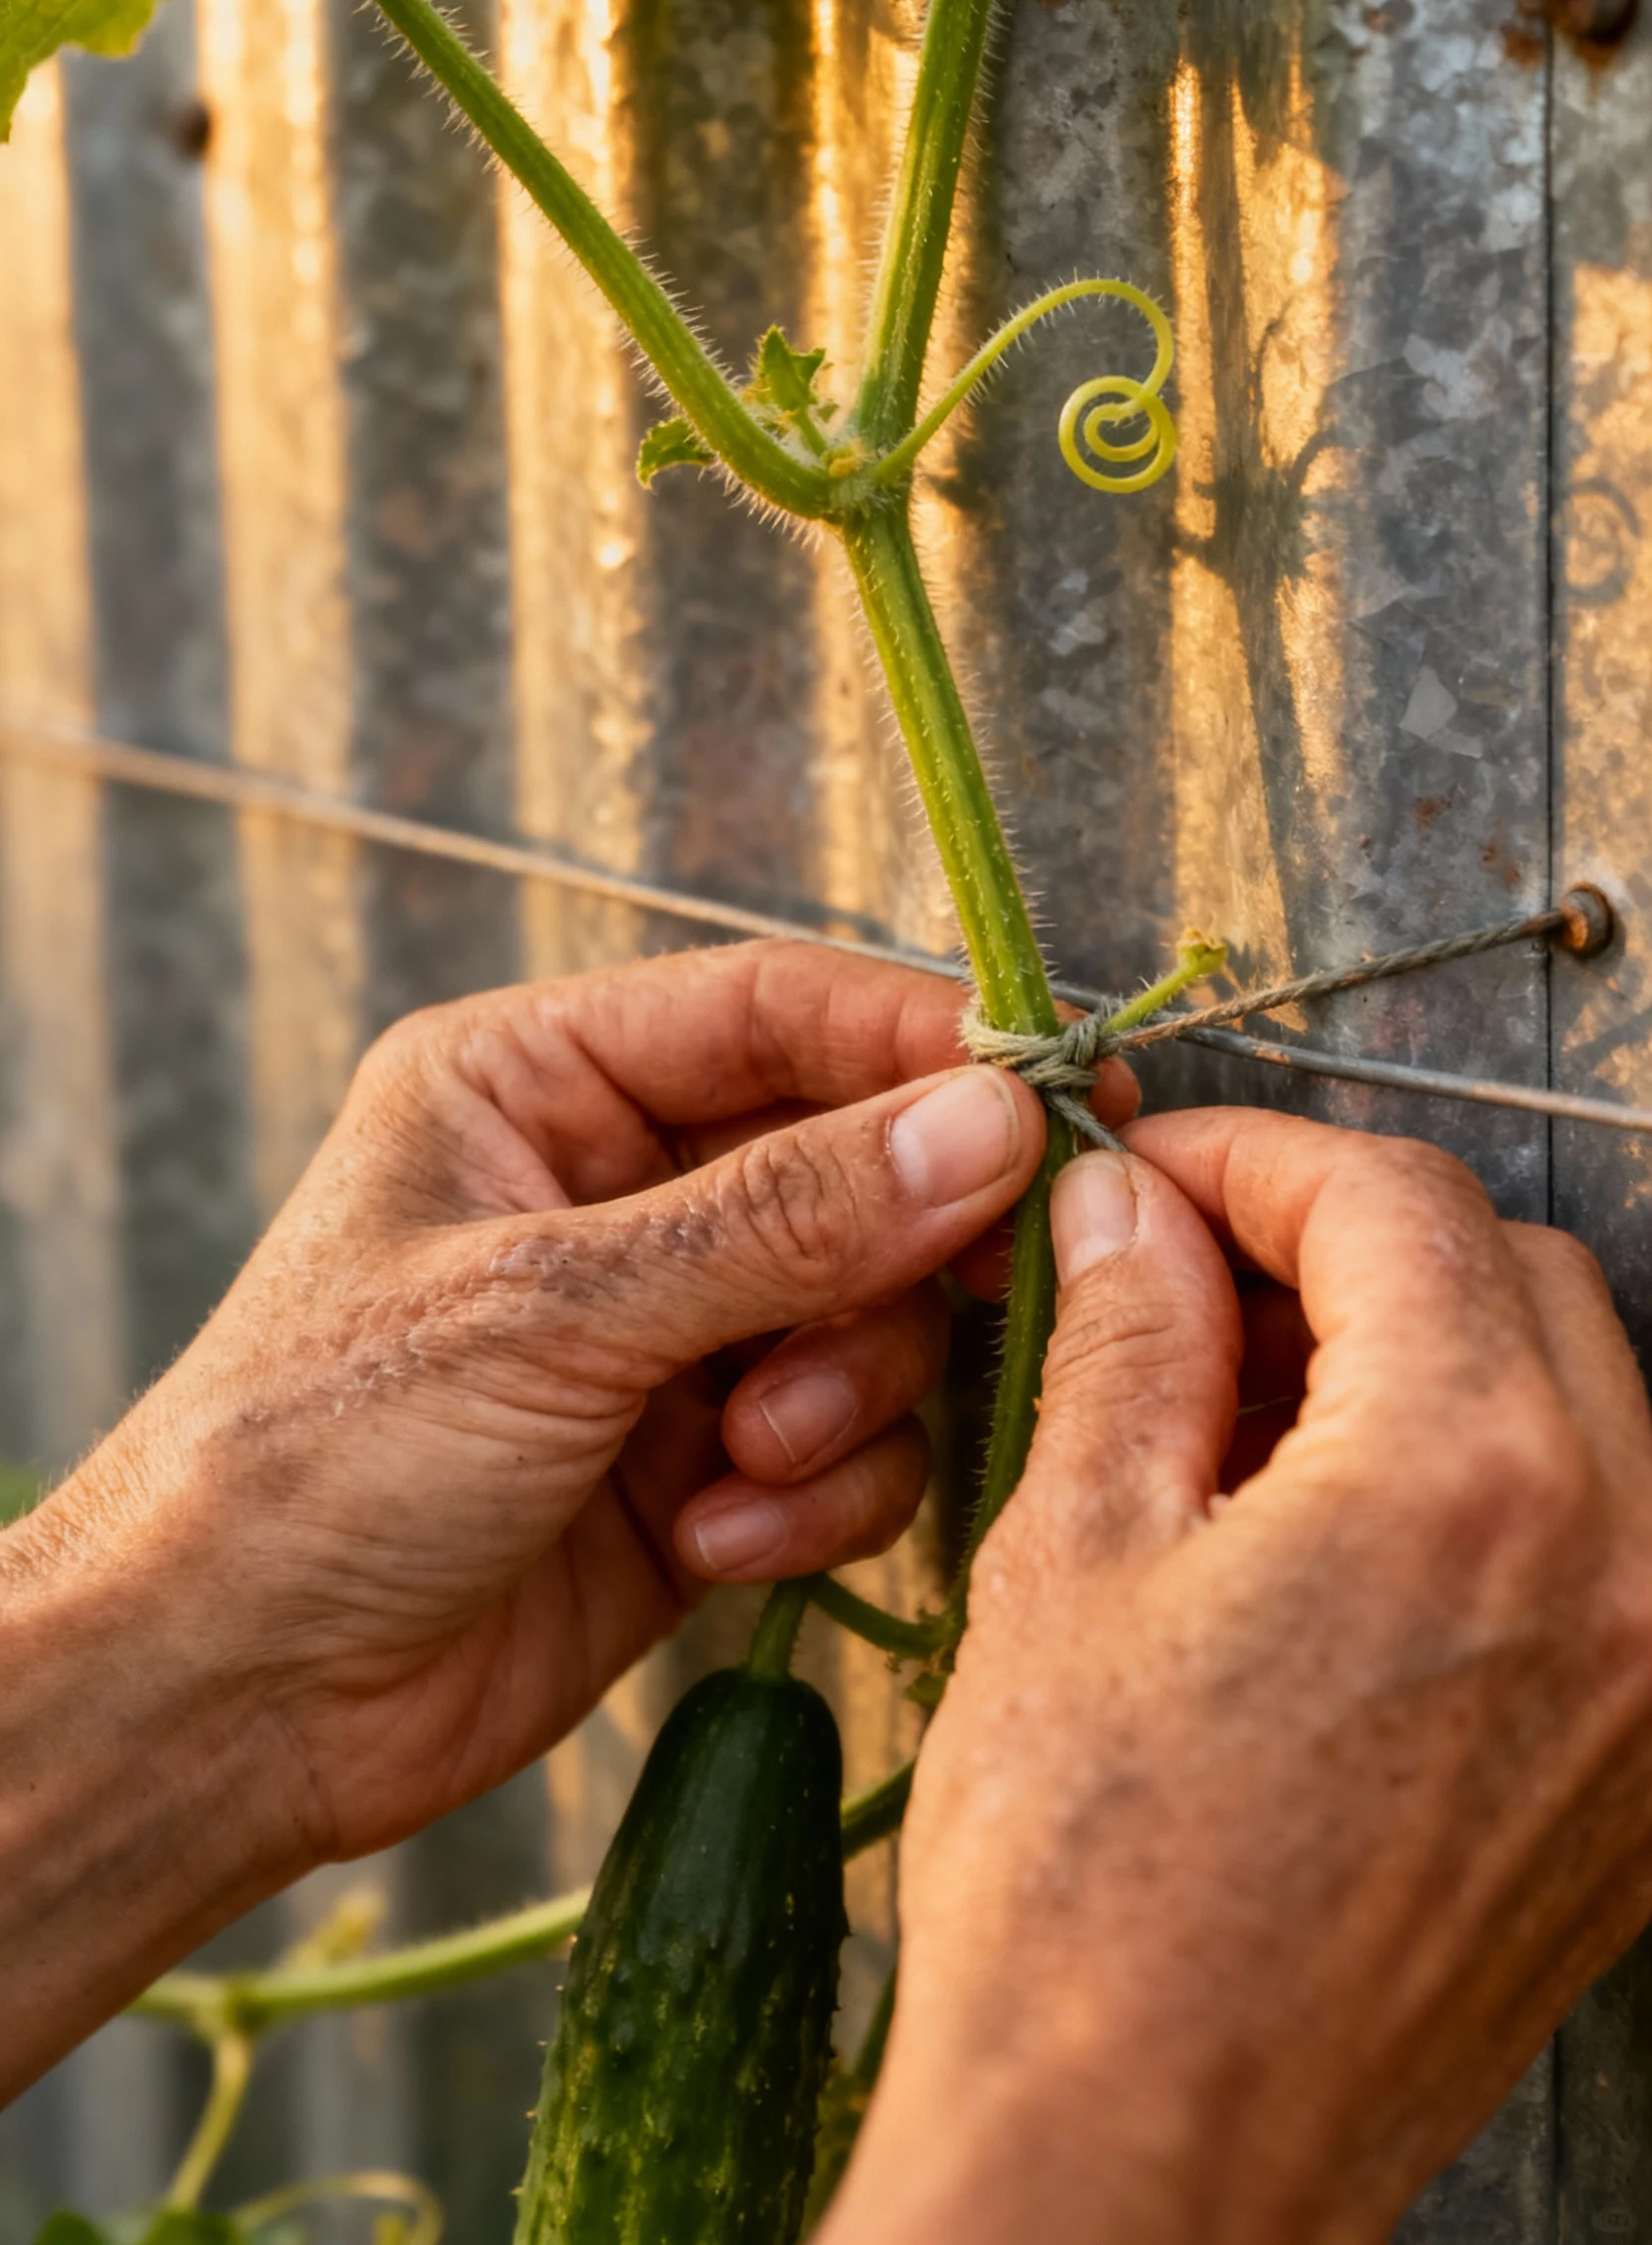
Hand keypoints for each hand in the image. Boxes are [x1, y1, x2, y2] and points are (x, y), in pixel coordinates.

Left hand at [1, 942, 1138, 2096]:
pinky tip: (713, 1545)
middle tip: (993, 1289)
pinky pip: (848, 1448)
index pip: (777, 1011)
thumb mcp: (552, 1309)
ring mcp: (670, 1330)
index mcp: (541, 1080)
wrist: (230, 1705)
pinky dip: (814, 1499)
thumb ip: (784, 1217)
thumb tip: (994, 1120)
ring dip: (845, 1392)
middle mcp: (618, 1187)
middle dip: (897, 1250)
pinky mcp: (708, 1465)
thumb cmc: (323, 1457)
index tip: (1071, 1094)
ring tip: (751, 1459)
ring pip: (872, 1313)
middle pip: (854, 1162)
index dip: (929, 1047)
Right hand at [832, 1109, 1651, 2244]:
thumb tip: (1133, 1213)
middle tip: (1197, 1287)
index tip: (1162, 1182)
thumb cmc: (1083, 1888)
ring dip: (1432, 1356)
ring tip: (1259, 1416)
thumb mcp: (1070, 1559)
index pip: (1396, 1205)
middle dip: (1352, 1245)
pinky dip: (1494, 1483)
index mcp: (1467, 1486)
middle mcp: (1621, 1567)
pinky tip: (1343, 1533)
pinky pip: (1609, 1543)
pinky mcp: (1648, 1779)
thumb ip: (1128, 1341)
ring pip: (1583, 1397)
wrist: (1147, 2166)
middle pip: (1516, 1275)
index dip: (1256, 1161)